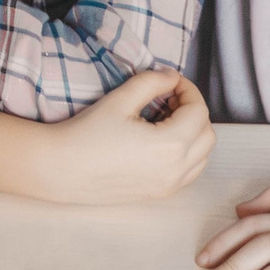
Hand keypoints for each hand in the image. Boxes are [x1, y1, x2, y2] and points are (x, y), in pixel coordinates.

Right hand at [9, 71, 213, 204]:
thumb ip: (151, 83)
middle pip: (207, 134)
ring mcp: (169, 186)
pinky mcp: (159, 193)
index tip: (170, 81)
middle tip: (168, 97)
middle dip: (194, 110)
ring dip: (193, 133)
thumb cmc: (87, 134)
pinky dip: (186, 153)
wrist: (62, 169)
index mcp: (170, 145)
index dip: (188, 90)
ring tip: (164, 118)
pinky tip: (160, 140)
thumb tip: (171, 76)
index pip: (198, 111)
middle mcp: (176, 170)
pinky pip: (189, 172)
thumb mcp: (120, 100)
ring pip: (202, 155)